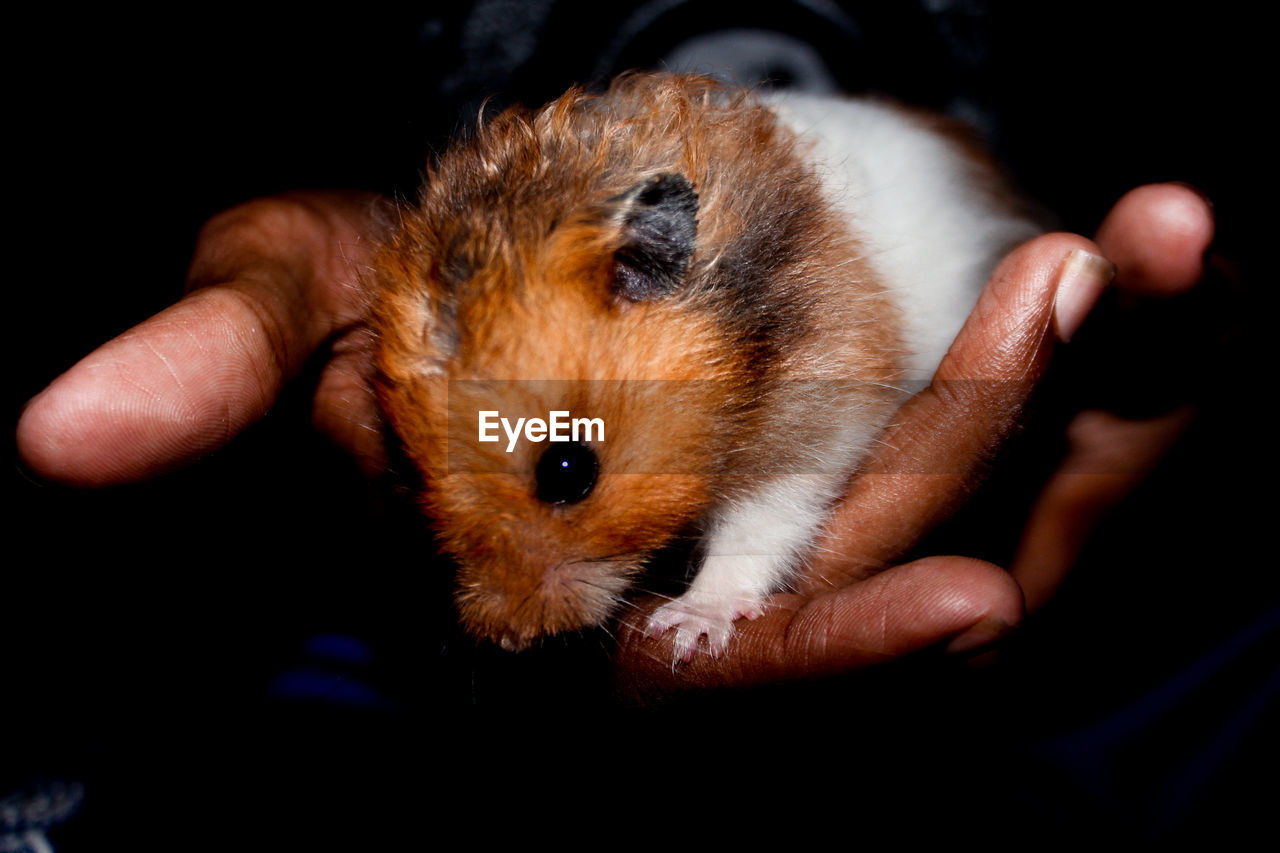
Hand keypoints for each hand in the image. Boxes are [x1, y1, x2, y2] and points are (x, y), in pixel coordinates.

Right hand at [15, 184, 1216, 706]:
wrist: (460, 257)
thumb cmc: (364, 292)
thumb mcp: (288, 299)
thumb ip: (205, 370)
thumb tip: (56, 437)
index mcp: (554, 625)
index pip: (704, 702)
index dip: (820, 678)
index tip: (966, 620)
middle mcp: (685, 598)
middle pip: (867, 619)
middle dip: (982, 495)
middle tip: (1076, 321)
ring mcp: (775, 522)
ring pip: (933, 525)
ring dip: (1027, 411)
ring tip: (1102, 264)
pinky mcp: (834, 448)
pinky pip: (961, 439)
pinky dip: (1038, 369)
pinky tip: (1107, 262)